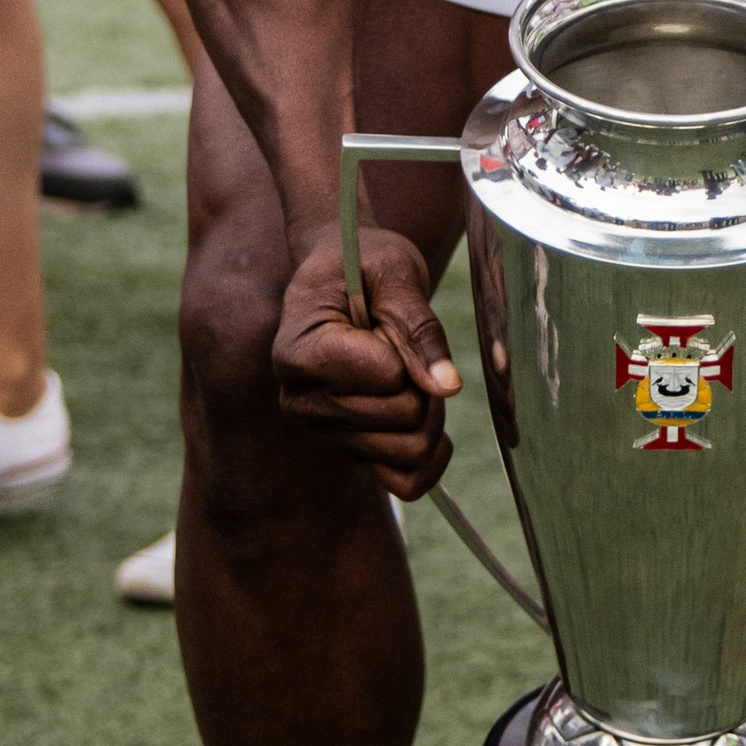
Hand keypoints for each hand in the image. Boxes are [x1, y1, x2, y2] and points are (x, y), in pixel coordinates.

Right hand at [271, 223, 460, 498]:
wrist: (343, 271)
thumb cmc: (364, 262)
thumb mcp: (394, 272)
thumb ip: (419, 328)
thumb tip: (448, 387)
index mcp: (297, 354)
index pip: (384, 375)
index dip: (403, 344)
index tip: (381, 315)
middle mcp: (300, 402)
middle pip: (401, 418)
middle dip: (423, 380)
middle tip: (405, 341)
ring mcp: (324, 431)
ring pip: (409, 451)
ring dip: (428, 410)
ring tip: (410, 369)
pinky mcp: (350, 449)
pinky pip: (404, 483)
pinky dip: (432, 458)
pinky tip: (430, 415)